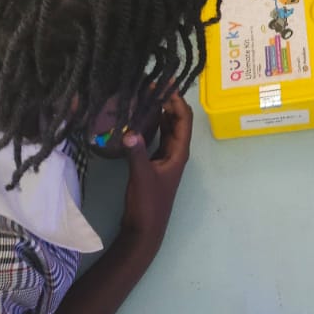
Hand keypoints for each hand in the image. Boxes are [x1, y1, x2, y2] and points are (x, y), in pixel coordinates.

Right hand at [117, 94, 191, 266]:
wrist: (144, 229)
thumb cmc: (148, 203)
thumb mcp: (141, 176)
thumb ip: (136, 153)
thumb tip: (129, 130)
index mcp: (179, 152)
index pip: (183, 118)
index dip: (176, 99)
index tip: (165, 83)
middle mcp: (176, 151)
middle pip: (176, 119)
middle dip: (168, 101)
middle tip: (152, 83)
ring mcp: (166, 157)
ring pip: (166, 127)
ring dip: (159, 111)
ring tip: (145, 94)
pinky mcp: (154, 162)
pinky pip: (156, 136)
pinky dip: (151, 124)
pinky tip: (139, 117)